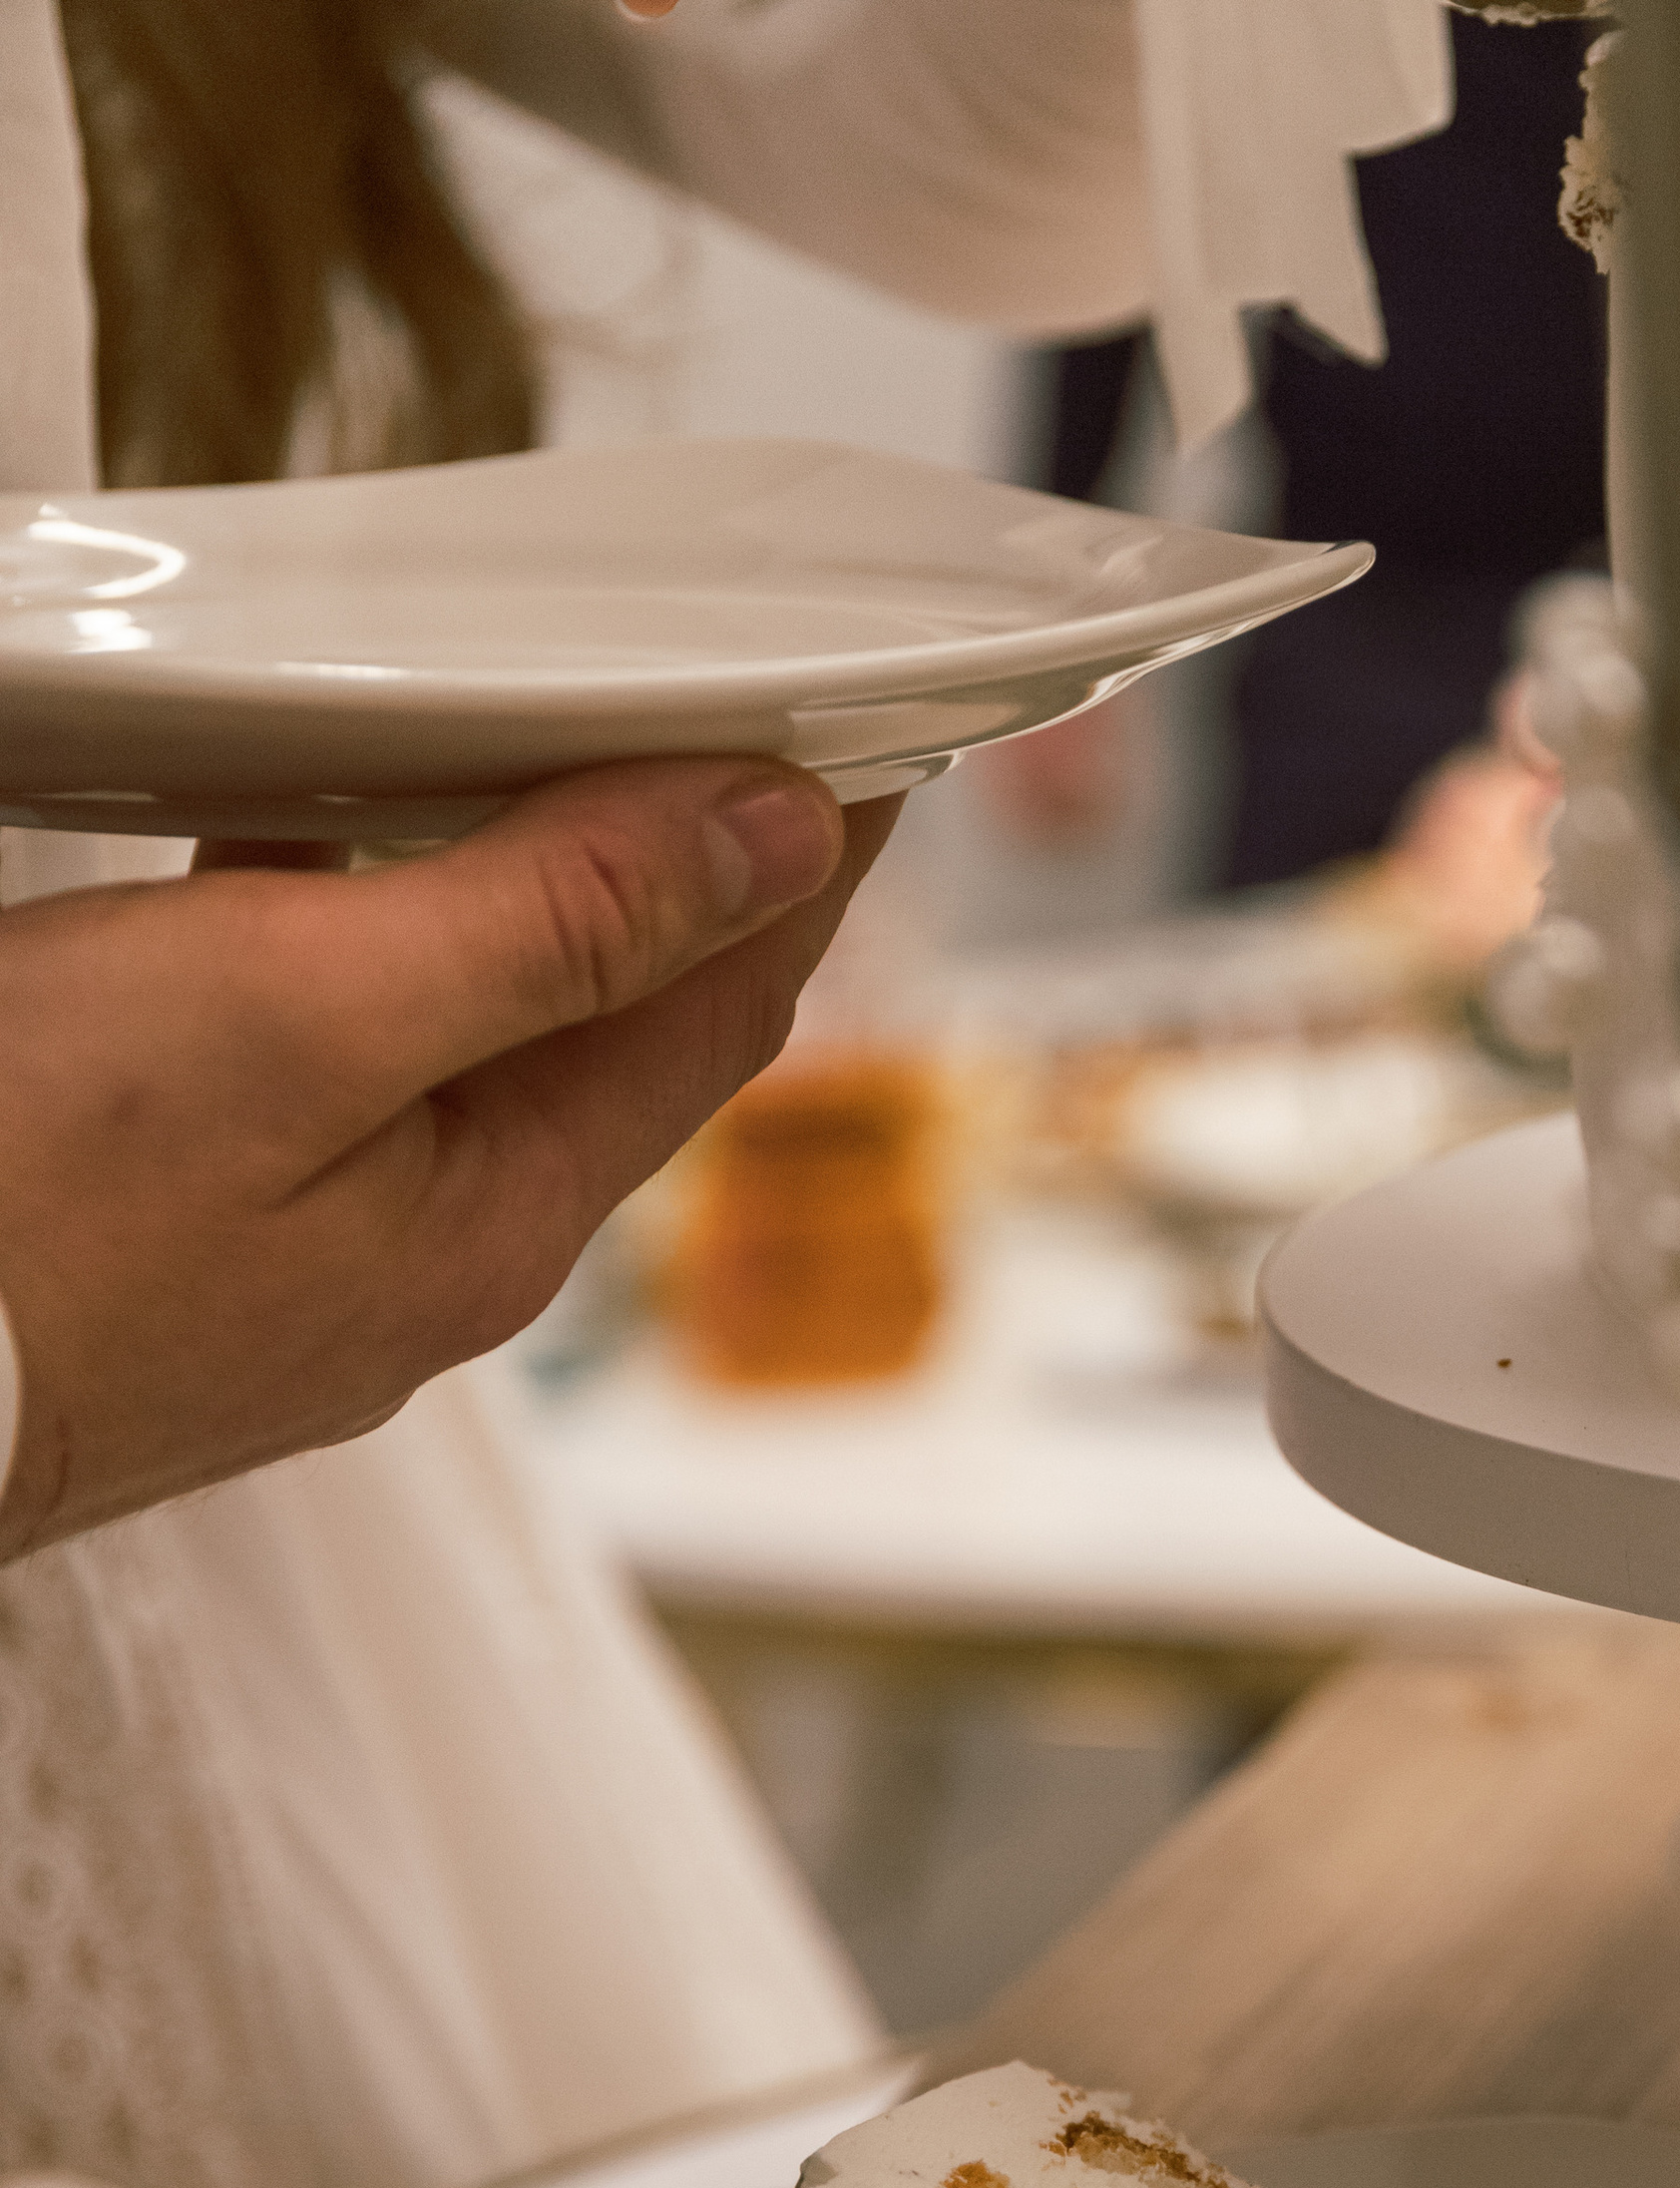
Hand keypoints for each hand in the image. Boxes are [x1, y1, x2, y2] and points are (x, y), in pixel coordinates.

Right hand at [0, 758, 892, 1552]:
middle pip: (608, 1026)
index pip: (718, 1011)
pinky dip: (344, 923)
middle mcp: (425, 1252)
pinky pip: (318, 1048)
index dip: (803, 864)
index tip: (875, 735)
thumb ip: (546, 927)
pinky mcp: (186, 1222)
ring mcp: (305, 1249)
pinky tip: (304, 842)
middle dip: (683, 872)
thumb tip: (768, 844)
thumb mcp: (308, 1016)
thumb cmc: (13, 1206)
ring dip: (516, 886)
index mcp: (496, 1217)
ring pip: (460, 1031)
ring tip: (554, 747)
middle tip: (742, 724)